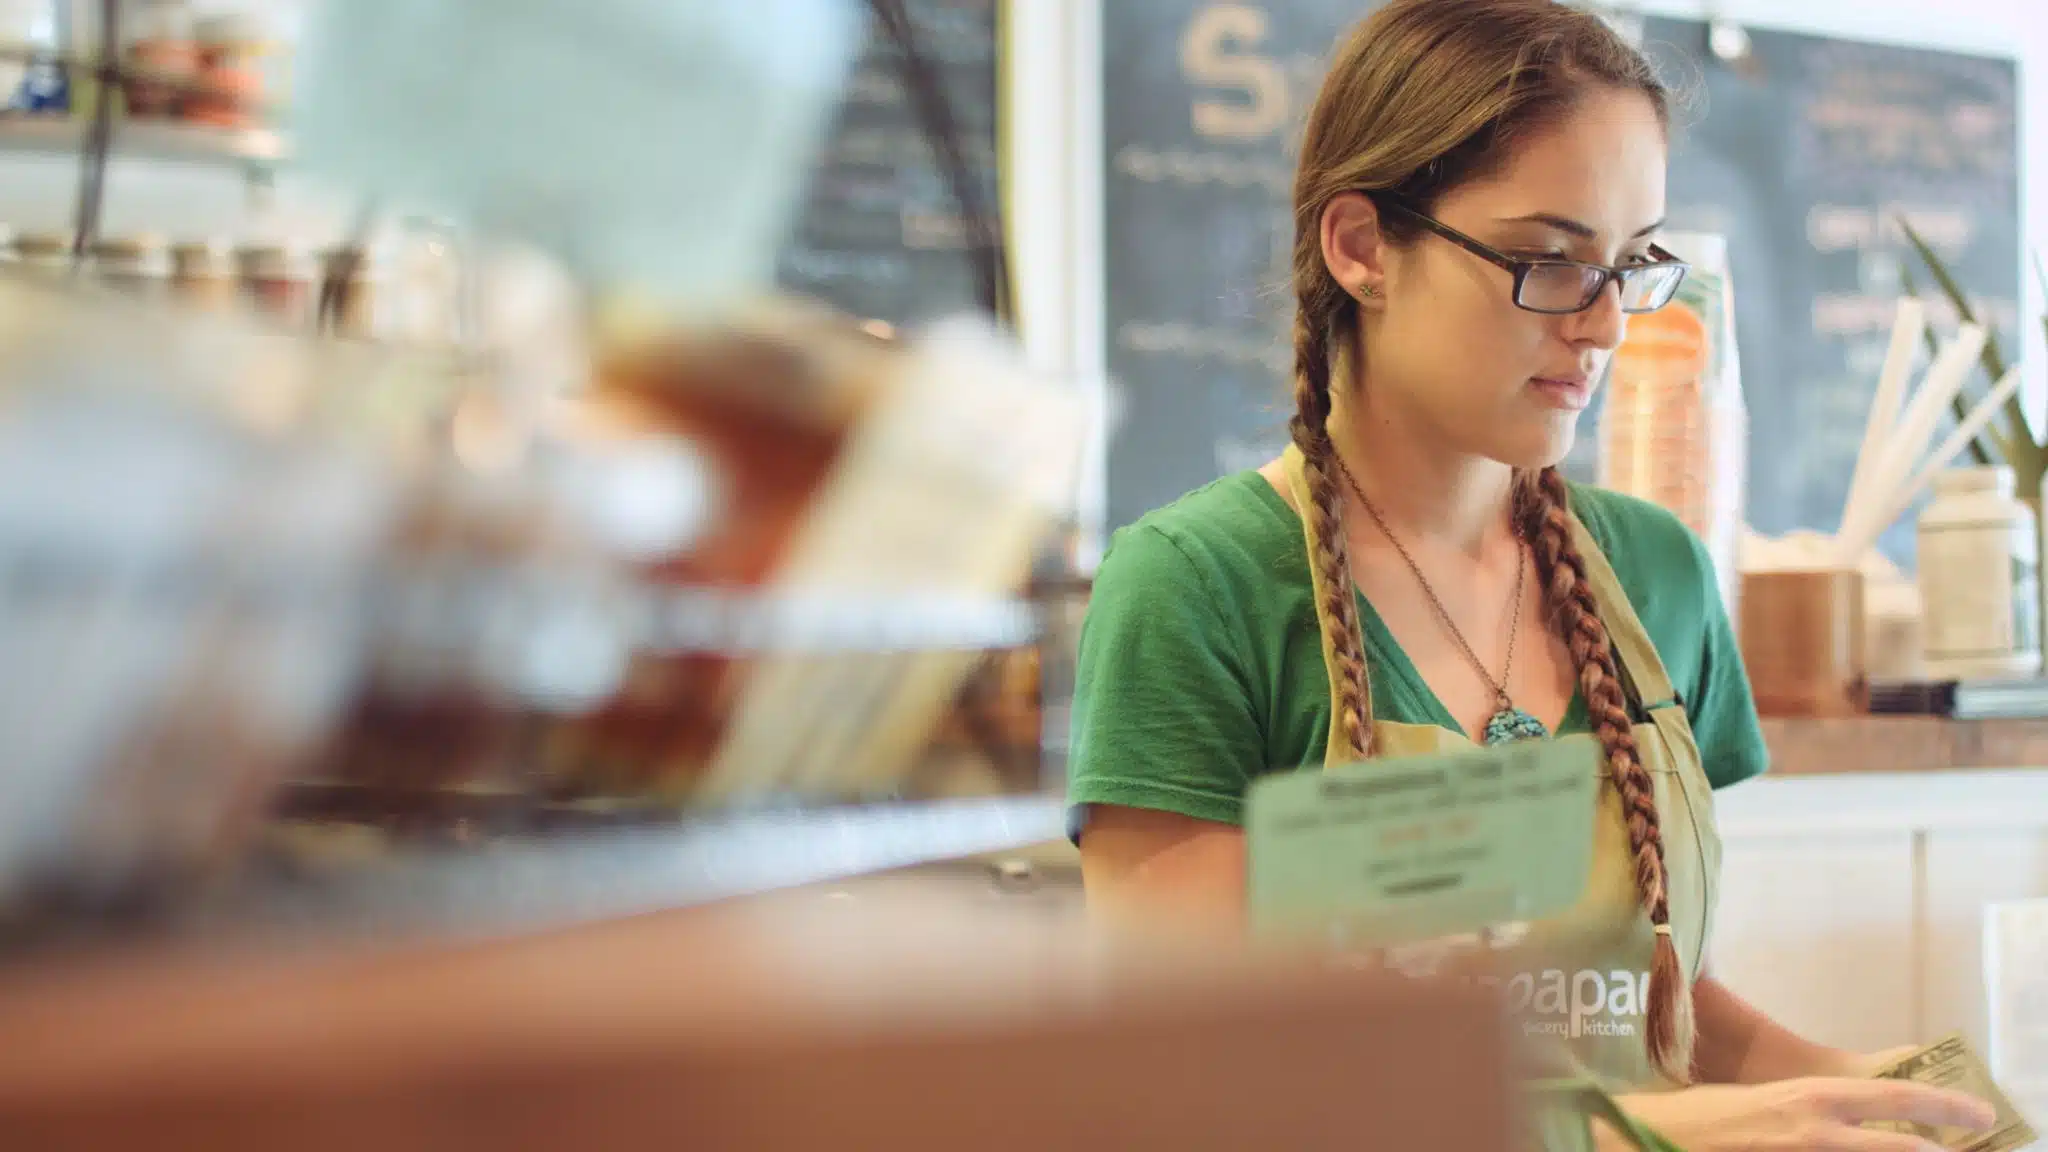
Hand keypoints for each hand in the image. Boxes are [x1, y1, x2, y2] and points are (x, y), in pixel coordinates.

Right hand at [1602, 1076, 1996, 1151]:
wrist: (1648, 1138)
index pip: (1896, 1098)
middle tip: (1965, 1147)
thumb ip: (1804, 1109)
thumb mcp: (1759, 1101)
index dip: (1945, 1106)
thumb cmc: (1697, 1118)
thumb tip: (1845, 1119)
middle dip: (1940, 1151)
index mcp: (1809, 1098)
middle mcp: (1816, 1132)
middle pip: (1905, 1149)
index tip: (1978, 1114)